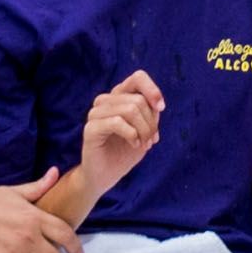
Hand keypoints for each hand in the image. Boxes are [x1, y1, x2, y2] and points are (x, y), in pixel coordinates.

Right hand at [79, 69, 164, 188]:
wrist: (106, 175)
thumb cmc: (125, 151)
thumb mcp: (145, 129)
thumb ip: (150, 112)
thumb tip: (157, 104)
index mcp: (119, 96)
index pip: (138, 77)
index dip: (152, 90)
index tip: (161, 108)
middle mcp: (105, 100)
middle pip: (138, 100)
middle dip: (151, 123)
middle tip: (151, 141)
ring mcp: (95, 113)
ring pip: (129, 110)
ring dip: (143, 130)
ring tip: (144, 144)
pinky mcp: (90, 129)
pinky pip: (117, 122)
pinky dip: (132, 134)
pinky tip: (134, 144)